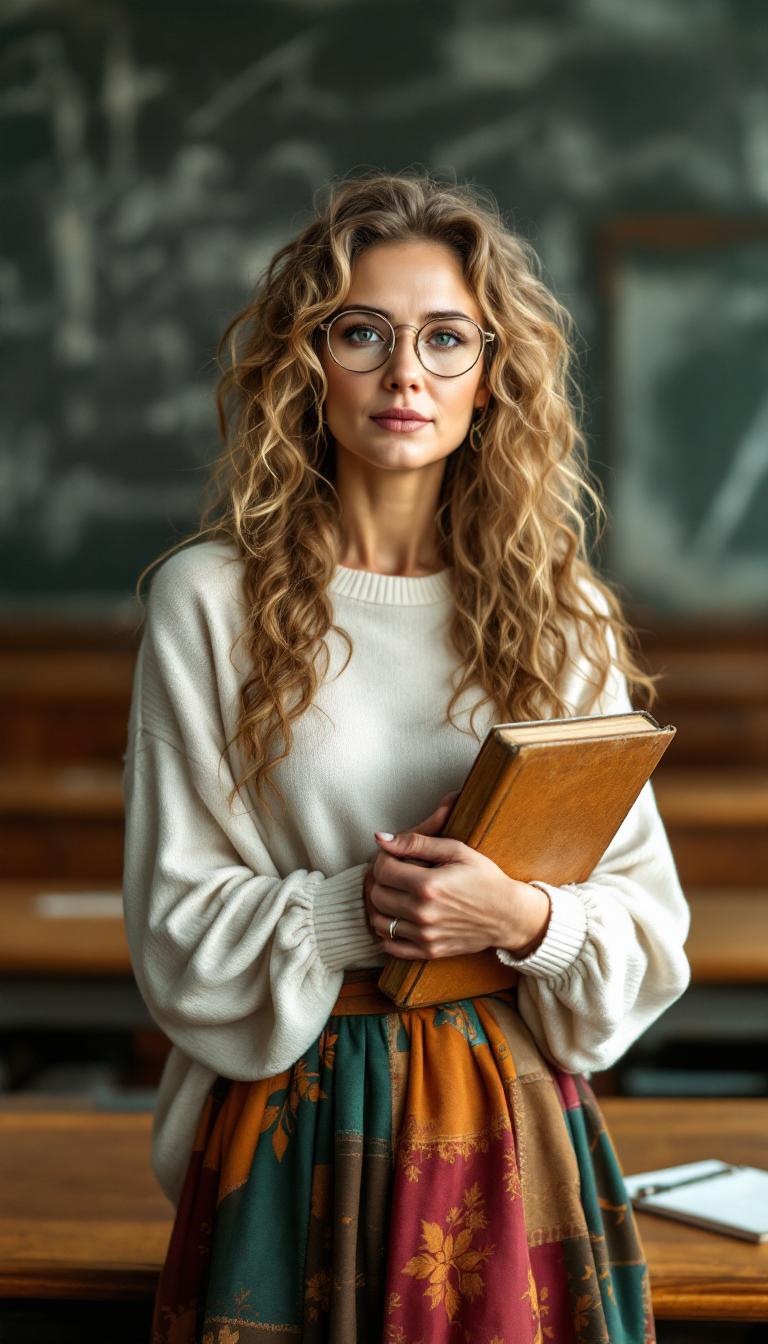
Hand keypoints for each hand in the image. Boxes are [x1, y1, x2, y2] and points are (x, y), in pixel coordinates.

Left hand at [364, 791, 550, 960]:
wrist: (508, 915)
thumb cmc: (485, 878)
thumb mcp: (456, 850)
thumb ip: (416, 842)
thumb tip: (381, 839)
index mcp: (428, 885)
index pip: (383, 870)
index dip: (383, 858)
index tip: (394, 857)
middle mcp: (422, 913)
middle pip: (377, 895)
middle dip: (381, 880)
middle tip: (396, 873)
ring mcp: (424, 935)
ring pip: (379, 922)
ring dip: (382, 906)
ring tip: (396, 894)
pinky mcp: (428, 951)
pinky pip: (391, 947)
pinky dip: (387, 934)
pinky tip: (398, 919)